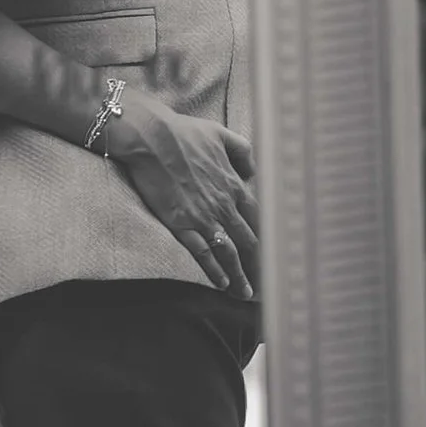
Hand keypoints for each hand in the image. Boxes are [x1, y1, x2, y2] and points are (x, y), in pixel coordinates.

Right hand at [103, 88, 257, 299]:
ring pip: (229, 252)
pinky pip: (203, 253)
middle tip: (265, 284)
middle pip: (248, 241)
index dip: (267, 237)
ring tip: (245, 294)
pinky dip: (214, 270)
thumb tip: (252, 171)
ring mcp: (204, 216)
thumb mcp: (220, 134)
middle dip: (259, 265)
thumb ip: (242, 151)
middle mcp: (223, 204)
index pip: (258, 218)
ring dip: (239, 275)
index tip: (272, 253)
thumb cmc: (184, 133)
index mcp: (233, 184)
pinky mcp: (182, 224)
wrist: (152, 138)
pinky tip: (221, 283)